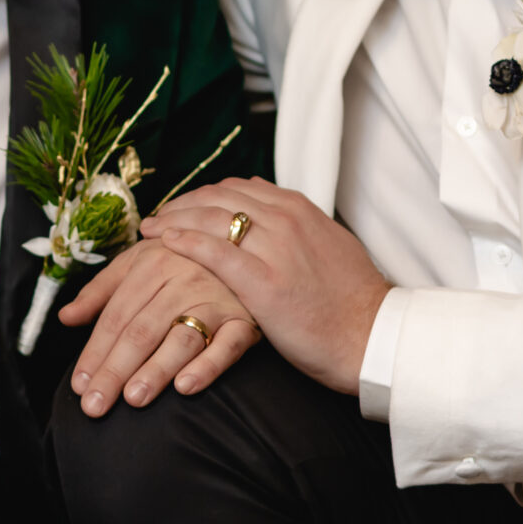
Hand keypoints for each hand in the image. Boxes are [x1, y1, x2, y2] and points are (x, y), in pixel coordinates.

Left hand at [58, 241, 262, 417]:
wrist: (247, 247)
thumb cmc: (183, 259)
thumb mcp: (139, 262)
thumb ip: (101, 291)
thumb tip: (66, 317)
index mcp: (152, 264)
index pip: (116, 316)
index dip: (95, 351)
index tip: (80, 385)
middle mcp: (183, 280)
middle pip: (141, 331)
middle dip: (115, 370)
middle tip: (95, 406)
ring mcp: (216, 300)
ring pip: (181, 339)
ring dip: (156, 370)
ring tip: (133, 399)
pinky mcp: (245, 320)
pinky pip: (228, 346)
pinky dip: (208, 365)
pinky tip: (185, 387)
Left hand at [140, 178, 389, 395]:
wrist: (372, 336)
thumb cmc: (353, 302)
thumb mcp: (330, 247)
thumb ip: (299, 226)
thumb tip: (275, 209)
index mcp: (300, 210)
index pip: (238, 188)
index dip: (203, 196)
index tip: (182, 207)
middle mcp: (286, 220)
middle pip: (218, 198)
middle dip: (180, 205)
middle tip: (156, 218)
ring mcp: (275, 248)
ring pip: (212, 218)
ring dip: (173, 220)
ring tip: (150, 230)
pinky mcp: (264, 281)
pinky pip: (216, 252)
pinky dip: (186, 242)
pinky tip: (165, 244)